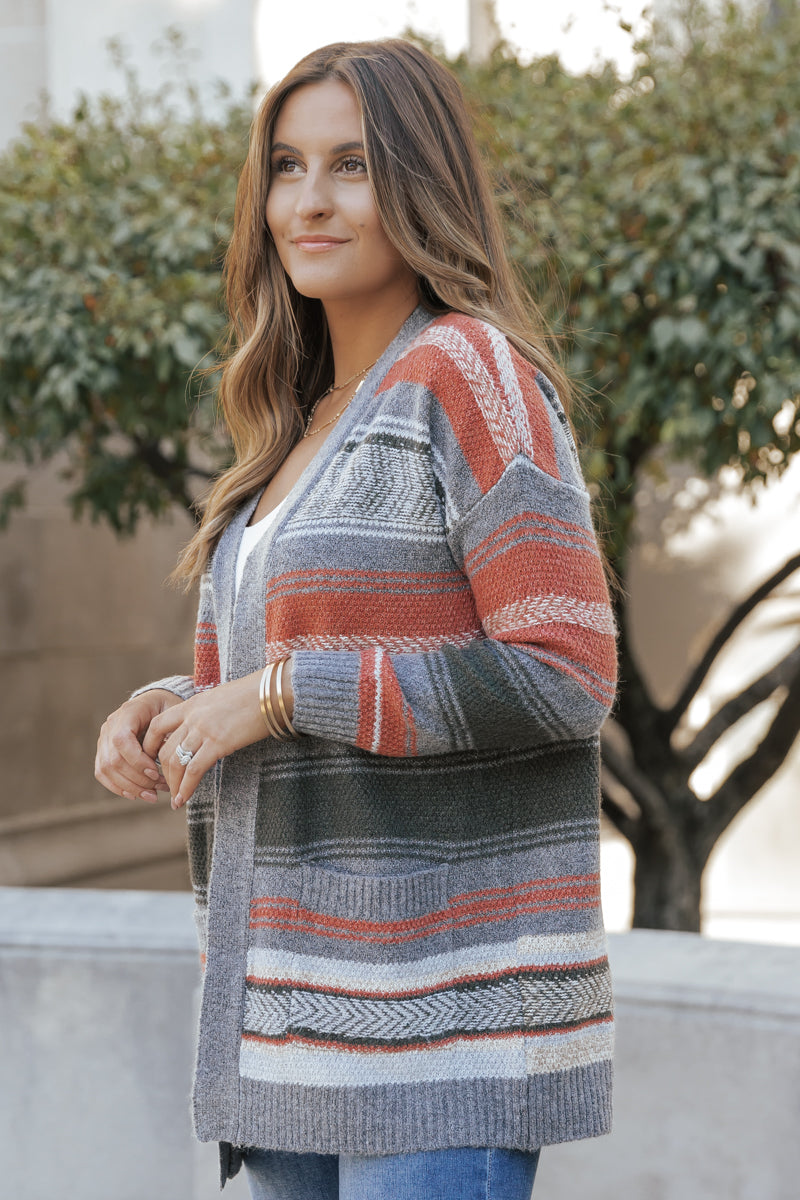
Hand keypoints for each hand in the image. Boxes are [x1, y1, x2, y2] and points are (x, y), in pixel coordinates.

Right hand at [95, 689, 180, 801]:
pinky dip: (118, 787)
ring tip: (152, 796)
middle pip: (113, 759)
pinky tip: (135, 795)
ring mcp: (104, 738)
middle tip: (159, 788)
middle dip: (137, 779)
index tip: (157, 773)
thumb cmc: (169, 709)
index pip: (121, 740)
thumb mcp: (174, 715)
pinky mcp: (103, 751)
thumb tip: (168, 760)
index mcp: (128, 712)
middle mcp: (110, 725)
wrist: (156, 703)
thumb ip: (169, 734)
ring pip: (106, 769)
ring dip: (129, 787)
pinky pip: (102, 773)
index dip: (137, 761)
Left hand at [142, 668, 283, 808]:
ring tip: (176, 799)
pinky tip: (184, 798)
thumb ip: (207, 713)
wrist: (273, 692)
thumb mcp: (221, 699)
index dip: (150, 746)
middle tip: (169, 786)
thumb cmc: (254, 695)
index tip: (154, 761)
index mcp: (191, 704)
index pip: (157, 725)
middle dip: (163, 773)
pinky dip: (186, 788)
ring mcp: (203, 730)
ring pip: (176, 762)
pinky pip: (194, 770)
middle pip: (164, 749)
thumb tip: (205, 729)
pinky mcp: (218, 743)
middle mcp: (192, 717)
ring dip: (174, 784)